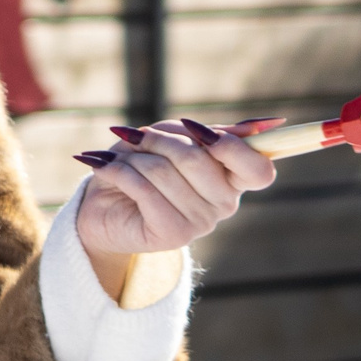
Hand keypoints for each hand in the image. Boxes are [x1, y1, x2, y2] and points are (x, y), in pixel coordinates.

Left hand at [74, 117, 279, 294]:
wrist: (100, 207)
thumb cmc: (139, 167)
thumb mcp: (170, 139)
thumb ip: (206, 133)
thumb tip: (260, 125)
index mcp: (232, 181)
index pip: (258, 170)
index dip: (229, 145)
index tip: (192, 128)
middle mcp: (224, 206)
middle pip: (196, 159)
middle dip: (156, 139)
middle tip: (133, 138)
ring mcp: (201, 224)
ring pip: (163, 170)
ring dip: (130, 156)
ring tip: (116, 160)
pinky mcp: (172, 235)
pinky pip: (142, 188)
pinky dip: (116, 170)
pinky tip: (103, 167)